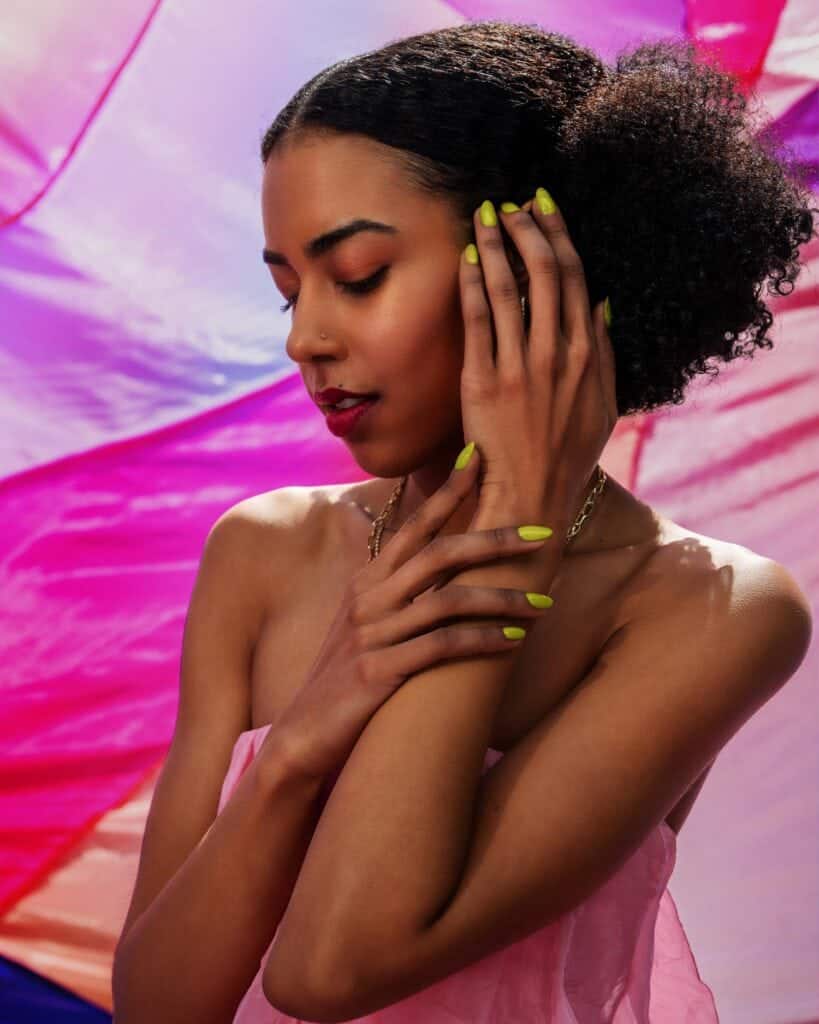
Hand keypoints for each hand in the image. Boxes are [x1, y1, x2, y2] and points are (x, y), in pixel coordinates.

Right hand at [268, 447, 553, 780]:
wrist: (302, 736)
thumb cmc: (341, 676)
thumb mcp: (359, 619)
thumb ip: (383, 581)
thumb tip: (399, 540)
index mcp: (367, 580)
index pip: (415, 525)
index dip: (449, 490)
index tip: (481, 458)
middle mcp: (368, 598)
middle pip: (439, 552)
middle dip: (495, 538)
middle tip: (543, 533)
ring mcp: (372, 634)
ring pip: (448, 599)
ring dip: (503, 598)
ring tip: (546, 602)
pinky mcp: (378, 672)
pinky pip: (442, 647)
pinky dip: (483, 641)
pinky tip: (514, 642)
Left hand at [458, 192, 617, 530]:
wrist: (531, 497)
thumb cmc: (567, 456)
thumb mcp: (603, 406)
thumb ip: (604, 353)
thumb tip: (603, 304)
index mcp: (588, 355)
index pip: (575, 278)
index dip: (558, 236)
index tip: (543, 207)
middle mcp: (556, 353)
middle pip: (543, 273)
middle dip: (526, 229)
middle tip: (510, 204)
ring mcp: (518, 366)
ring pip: (507, 289)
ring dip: (495, 245)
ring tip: (483, 216)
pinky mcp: (483, 382)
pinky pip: (477, 321)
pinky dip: (471, 285)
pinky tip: (464, 258)